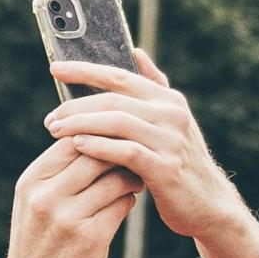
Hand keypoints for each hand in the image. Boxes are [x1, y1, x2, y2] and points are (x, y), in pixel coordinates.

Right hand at [0, 141, 138, 257]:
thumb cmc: (37, 241)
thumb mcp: (34, 201)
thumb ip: (59, 171)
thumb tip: (99, 135)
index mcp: (31, 182)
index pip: (73, 140)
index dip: (98, 136)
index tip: (114, 141)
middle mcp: (45, 197)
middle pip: (96, 154)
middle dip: (119, 154)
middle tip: (133, 158)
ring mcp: (67, 218)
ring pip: (115, 179)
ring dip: (130, 178)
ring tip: (131, 182)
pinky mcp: (90, 237)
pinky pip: (123, 205)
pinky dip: (129, 201)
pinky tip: (125, 204)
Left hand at [46, 41, 246, 239]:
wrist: (208, 204)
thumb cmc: (178, 162)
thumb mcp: (170, 121)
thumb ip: (152, 88)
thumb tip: (136, 53)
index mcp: (168, 100)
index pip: (120, 76)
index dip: (85, 70)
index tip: (55, 68)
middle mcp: (172, 114)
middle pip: (113, 100)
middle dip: (76, 106)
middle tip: (50, 118)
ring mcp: (170, 140)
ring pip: (117, 122)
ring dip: (80, 124)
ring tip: (54, 130)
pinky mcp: (166, 167)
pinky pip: (126, 151)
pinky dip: (99, 146)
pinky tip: (77, 146)